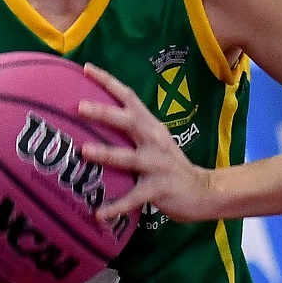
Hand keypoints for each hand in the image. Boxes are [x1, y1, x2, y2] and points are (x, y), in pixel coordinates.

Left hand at [78, 63, 215, 223]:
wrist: (202, 191)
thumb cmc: (168, 163)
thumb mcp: (153, 139)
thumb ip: (131, 128)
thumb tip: (96, 115)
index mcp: (150, 125)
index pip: (129, 97)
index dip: (108, 81)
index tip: (86, 68)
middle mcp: (154, 139)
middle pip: (129, 121)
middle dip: (104, 112)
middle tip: (79, 106)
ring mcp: (157, 164)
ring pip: (129, 157)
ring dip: (106, 153)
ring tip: (84, 151)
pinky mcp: (159, 188)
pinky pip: (133, 198)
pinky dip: (115, 207)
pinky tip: (98, 214)